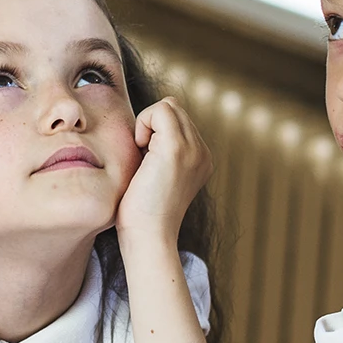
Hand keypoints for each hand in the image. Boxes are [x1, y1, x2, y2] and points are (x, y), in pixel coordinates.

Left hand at [115, 98, 211, 248]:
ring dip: (147, 124)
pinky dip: (143, 124)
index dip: (155, 130)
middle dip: (151, 124)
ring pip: (168, 106)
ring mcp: (193, 149)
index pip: (178, 120)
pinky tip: (140, 150)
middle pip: (174, 108)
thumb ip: (157, 154)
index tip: (144, 158)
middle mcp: (203, 152)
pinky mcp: (176, 148)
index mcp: (200, 159)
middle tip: (141, 155)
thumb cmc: (141, 213)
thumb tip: (144, 133)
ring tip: (142, 155)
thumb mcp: (155, 176)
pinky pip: (160, 110)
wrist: (148, 237)